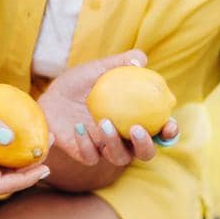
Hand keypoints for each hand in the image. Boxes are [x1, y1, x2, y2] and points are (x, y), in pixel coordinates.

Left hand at [39, 50, 180, 167]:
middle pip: (145, 153)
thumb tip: (140, 60)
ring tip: (104, 122)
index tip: (169, 125)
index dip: (169, 132)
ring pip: (120, 158)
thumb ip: (121, 63)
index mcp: (137, 120)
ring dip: (115, 144)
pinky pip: (91, 157)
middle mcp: (125, 139)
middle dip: (145, 145)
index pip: (160, 131)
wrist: (50, 96)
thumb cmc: (80, 82)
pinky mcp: (85, 155)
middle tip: (136, 129)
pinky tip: (79, 127)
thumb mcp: (99, 68)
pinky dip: (87, 144)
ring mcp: (106, 149)